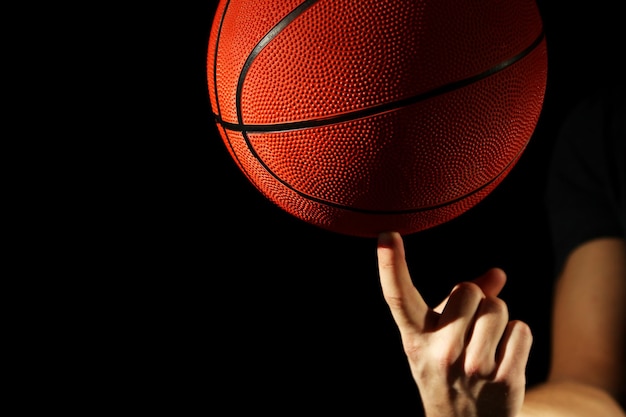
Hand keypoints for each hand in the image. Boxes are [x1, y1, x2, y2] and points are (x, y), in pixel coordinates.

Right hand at [377, 232, 532, 416]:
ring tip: (487, 342)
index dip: (391, 265)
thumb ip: (463, 301)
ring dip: (498, 318)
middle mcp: (438, 353)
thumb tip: (498, 273)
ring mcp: (471, 369)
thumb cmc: (450, 369)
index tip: (387, 235)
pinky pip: (521, 329)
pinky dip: (518, 337)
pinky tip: (505, 356)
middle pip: (468, 291)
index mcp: (415, 338)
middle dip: (476, 300)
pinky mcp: (503, 381)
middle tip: (470, 325)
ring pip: (498, 307)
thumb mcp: (440, 337)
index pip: (398, 297)